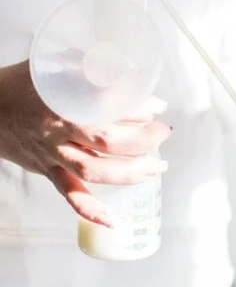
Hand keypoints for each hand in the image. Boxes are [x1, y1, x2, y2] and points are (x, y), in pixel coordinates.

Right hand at [0, 61, 170, 226]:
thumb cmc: (21, 84)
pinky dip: (90, 210)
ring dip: (131, 173)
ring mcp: (53, 155)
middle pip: (107, 143)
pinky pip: (69, 195)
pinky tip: (112, 221)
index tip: (158, 106)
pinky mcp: (47, 171)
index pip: (109, 108)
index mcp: (62, 103)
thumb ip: (88, 66)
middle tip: (164, 134)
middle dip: (143, 141)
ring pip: (95, 171)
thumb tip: (126, 68)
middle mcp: (58, 132)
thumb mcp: (54, 66)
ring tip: (157, 167)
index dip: (139, 109)